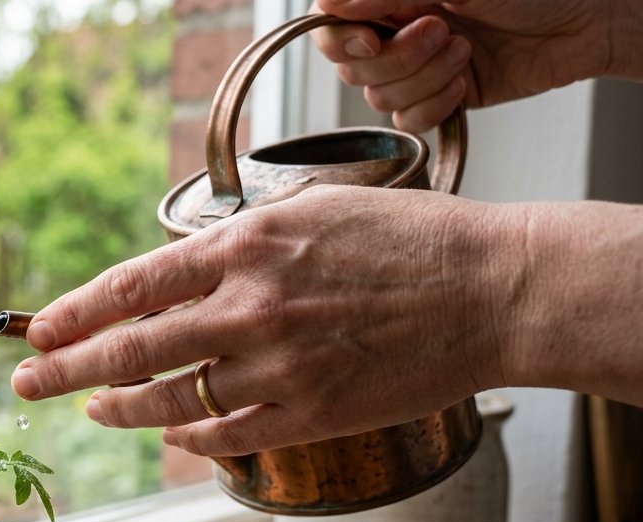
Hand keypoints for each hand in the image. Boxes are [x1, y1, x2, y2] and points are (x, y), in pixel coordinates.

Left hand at [9, 185, 518, 456]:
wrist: (494, 292)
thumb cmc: (410, 242)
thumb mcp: (314, 210)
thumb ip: (240, 242)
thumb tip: (178, 274)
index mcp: (248, 246)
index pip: (133, 285)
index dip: (76, 312)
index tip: (40, 330)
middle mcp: (251, 308)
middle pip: (132, 348)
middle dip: (67, 367)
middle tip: (28, 382)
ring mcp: (278, 367)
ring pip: (170, 398)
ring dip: (119, 405)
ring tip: (90, 406)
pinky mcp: (309, 414)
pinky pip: (223, 434)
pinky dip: (184, 435)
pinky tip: (164, 431)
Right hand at [310, 0, 622, 131]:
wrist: (582, 24)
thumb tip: (328, 2)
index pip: (328, 24)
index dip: (338, 37)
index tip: (370, 36)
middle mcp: (393, 31)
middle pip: (350, 66)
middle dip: (395, 57)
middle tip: (442, 30)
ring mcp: (413, 68)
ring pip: (378, 96)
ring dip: (423, 78)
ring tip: (465, 51)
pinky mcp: (435, 99)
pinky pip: (407, 120)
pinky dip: (434, 105)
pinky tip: (465, 84)